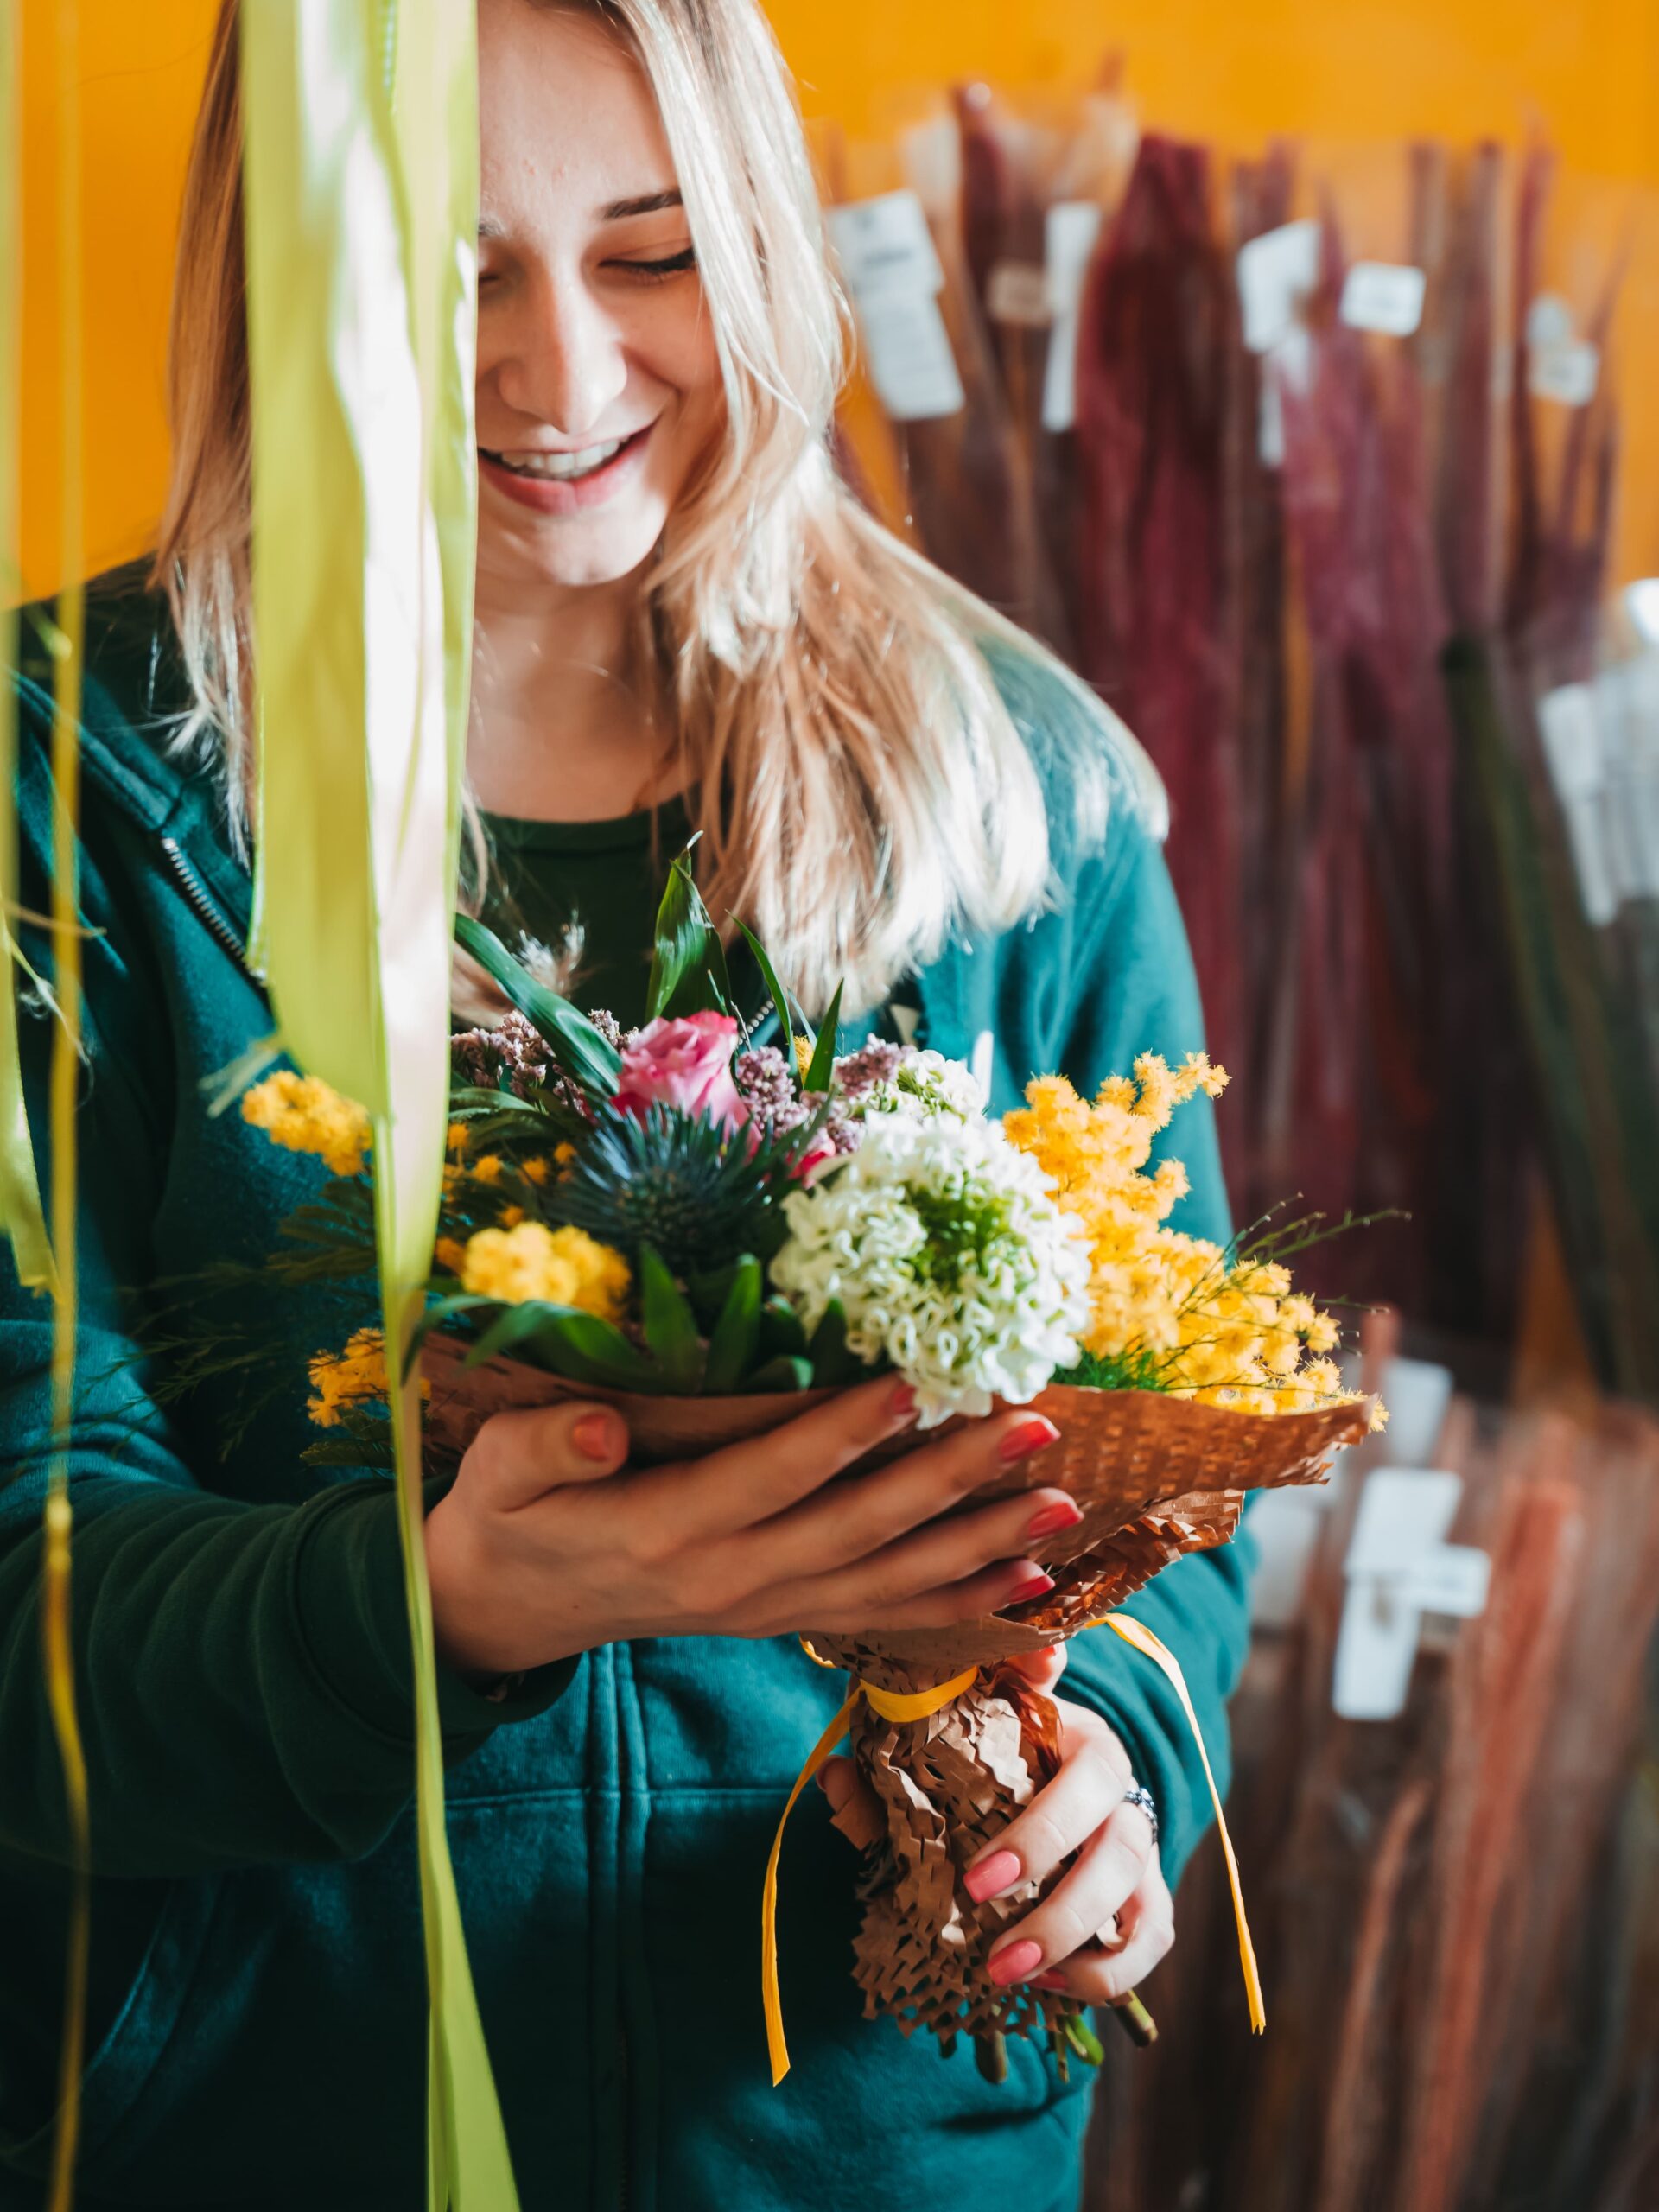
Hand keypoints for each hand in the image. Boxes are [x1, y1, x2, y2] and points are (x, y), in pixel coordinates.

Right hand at [424, 1376, 1077, 1675]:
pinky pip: (886, 1616)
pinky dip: (963, 1602)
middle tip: (1035, 1430)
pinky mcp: (784, 1617)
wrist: (512, 1608)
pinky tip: (1033, 1581)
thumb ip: (545, 1447)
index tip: (912, 1385)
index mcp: (667, 1529)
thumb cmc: (509, 1517)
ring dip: (982, 1544)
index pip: (771, 1476)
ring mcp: (765, 1607)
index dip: (841, 1435)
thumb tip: (601, 1429)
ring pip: (890, 1579)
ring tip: (1061, 1503)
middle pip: (860, 1530)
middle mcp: (732, 1578)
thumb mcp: (496, 1475)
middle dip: (953, 1481)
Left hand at [819, 1648, 1174, 2008]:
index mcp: (1057, 1725)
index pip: (1059, 1683)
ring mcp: (1135, 1836)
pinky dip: (1108, 1968)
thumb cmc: (969, 1795)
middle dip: (1044, 1847)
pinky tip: (1045, 1983)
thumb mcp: (924, 1780)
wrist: (1021, 1832)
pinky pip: (1154, 1933)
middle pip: (1105, 1794)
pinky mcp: (1148, 1897)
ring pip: (1135, 1875)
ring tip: (1002, 1969)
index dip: (1041, 1668)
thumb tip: (834, 1778)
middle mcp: (1108, 1775)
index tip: (1028, 1676)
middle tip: (973, 1892)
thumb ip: (880, 1781)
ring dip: (1071, 1928)